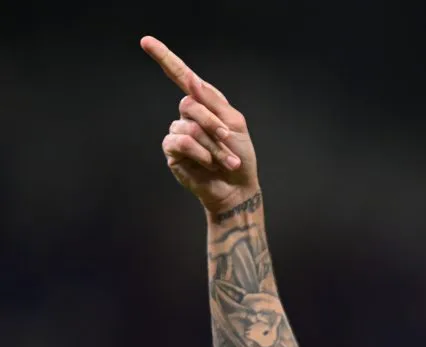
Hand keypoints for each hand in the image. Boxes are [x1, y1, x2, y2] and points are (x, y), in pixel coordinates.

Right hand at [141, 36, 259, 213]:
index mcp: (205, 104)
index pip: (181, 77)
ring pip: (189, 127)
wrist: (237, 188)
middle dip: (214, 124)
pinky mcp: (172, 151)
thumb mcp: (235, 125)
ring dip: (212, 145)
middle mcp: (188, 116)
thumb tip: (192, 80)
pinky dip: (200, 153)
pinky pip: (181, 141)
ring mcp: (178, 132)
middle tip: (228, 140)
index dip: (165, 59)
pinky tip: (208, 164)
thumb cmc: (239, 156)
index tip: (146, 41)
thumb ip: (214, 102)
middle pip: (191, 103)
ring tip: (223, 161)